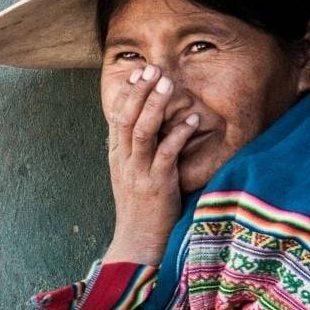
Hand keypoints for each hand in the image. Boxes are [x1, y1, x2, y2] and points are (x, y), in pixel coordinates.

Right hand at [104, 63, 199, 264]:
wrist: (138, 241)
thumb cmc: (140, 207)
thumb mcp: (130, 175)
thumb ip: (134, 151)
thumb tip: (141, 126)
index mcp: (116, 157)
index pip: (116, 117)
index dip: (127, 92)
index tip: (139, 71)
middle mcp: (124, 161)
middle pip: (127, 118)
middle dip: (140, 91)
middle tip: (154, 68)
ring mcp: (138, 172)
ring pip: (142, 131)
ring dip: (155, 105)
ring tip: (169, 83)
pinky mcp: (157, 184)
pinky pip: (167, 154)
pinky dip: (179, 134)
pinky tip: (193, 119)